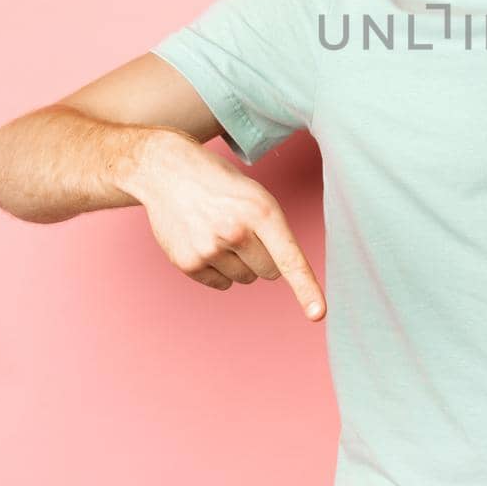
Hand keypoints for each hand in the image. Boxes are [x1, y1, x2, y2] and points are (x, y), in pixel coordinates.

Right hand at [122, 129, 326, 319]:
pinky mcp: (188, 263)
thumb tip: (283, 272)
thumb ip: (274, 231)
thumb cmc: (220, 185)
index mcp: (261, 212)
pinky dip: (218, 270)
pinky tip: (204, 242)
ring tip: (219, 231)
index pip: (290, 258)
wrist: (168, 172)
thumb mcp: (257, 196)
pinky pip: (221, 284)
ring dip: (238, 263)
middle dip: (263, 257)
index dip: (306, 288)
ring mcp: (209, 249)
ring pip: (245, 279)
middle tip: (242, 230)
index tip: (318, 314)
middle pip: (269, 272)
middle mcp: (236, 232)